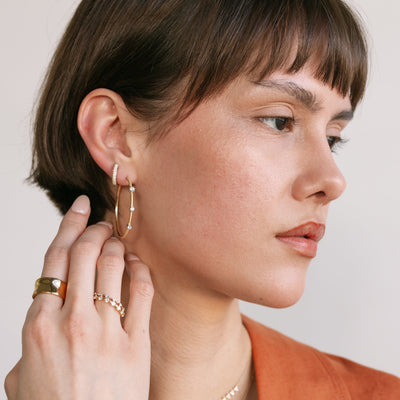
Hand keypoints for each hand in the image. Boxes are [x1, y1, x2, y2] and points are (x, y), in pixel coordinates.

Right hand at [4, 196, 153, 399]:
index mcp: (39, 326)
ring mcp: (105, 331)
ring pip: (112, 266)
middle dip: (95, 229)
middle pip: (84, 254)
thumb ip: (28, 348)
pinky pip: (140, 292)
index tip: (80, 209)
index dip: (69, 227)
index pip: (54, 260)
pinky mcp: (134, 343)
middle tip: (104, 222)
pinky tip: (138, 263)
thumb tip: (40, 328)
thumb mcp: (22, 380)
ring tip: (119, 239)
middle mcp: (71, 321)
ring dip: (116, 245)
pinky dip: (139, 270)